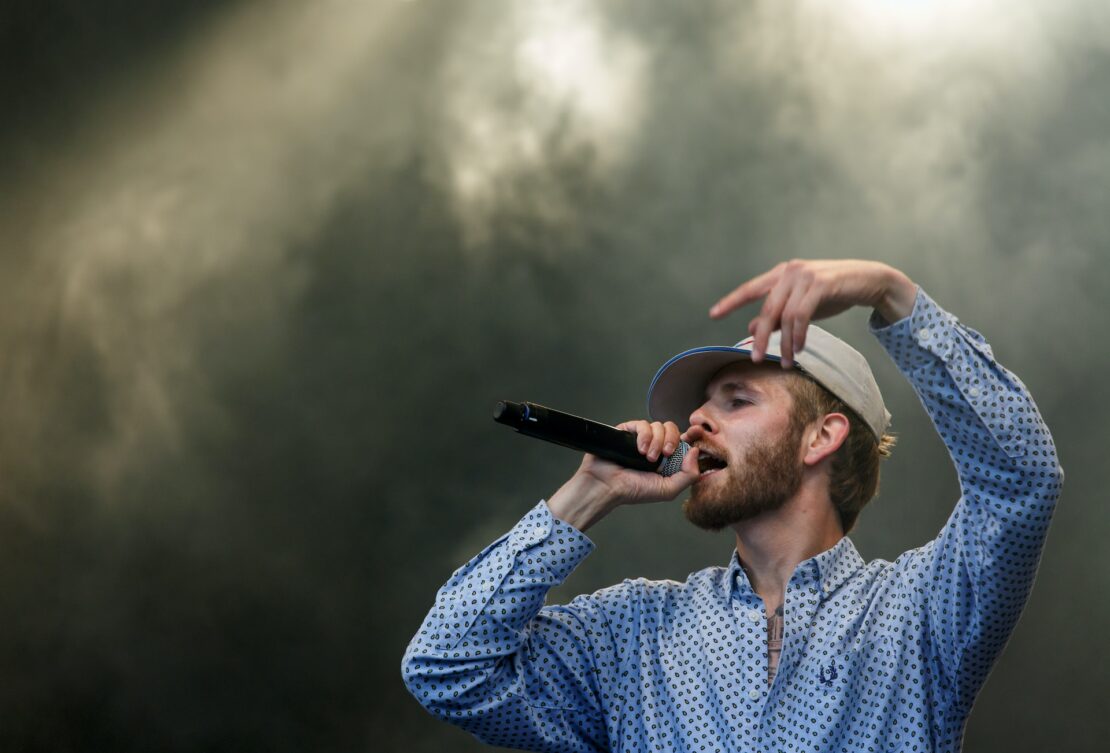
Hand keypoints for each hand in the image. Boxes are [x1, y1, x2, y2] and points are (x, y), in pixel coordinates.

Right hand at [576, 420, 700, 505]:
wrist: (607, 486)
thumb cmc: (634, 491)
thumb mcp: (668, 489)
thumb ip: (688, 474)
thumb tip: (695, 451)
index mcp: (667, 459)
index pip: (683, 440)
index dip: (690, 436)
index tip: (694, 435)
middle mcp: (656, 446)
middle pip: (672, 429)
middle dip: (672, 440)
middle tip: (665, 454)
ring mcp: (641, 438)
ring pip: (659, 425)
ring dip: (656, 441)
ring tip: (647, 457)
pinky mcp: (628, 431)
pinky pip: (642, 424)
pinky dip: (644, 436)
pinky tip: (639, 450)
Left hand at [708, 259, 915, 368]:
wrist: (869, 280)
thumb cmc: (833, 293)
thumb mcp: (801, 305)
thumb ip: (778, 315)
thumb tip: (750, 328)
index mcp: (781, 274)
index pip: (750, 289)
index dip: (731, 302)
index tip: (713, 315)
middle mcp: (790, 272)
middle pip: (766, 309)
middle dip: (760, 338)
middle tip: (755, 359)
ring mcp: (805, 276)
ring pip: (784, 316)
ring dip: (784, 343)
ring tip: (785, 361)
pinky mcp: (821, 285)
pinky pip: (802, 316)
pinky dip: (798, 335)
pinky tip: (798, 349)